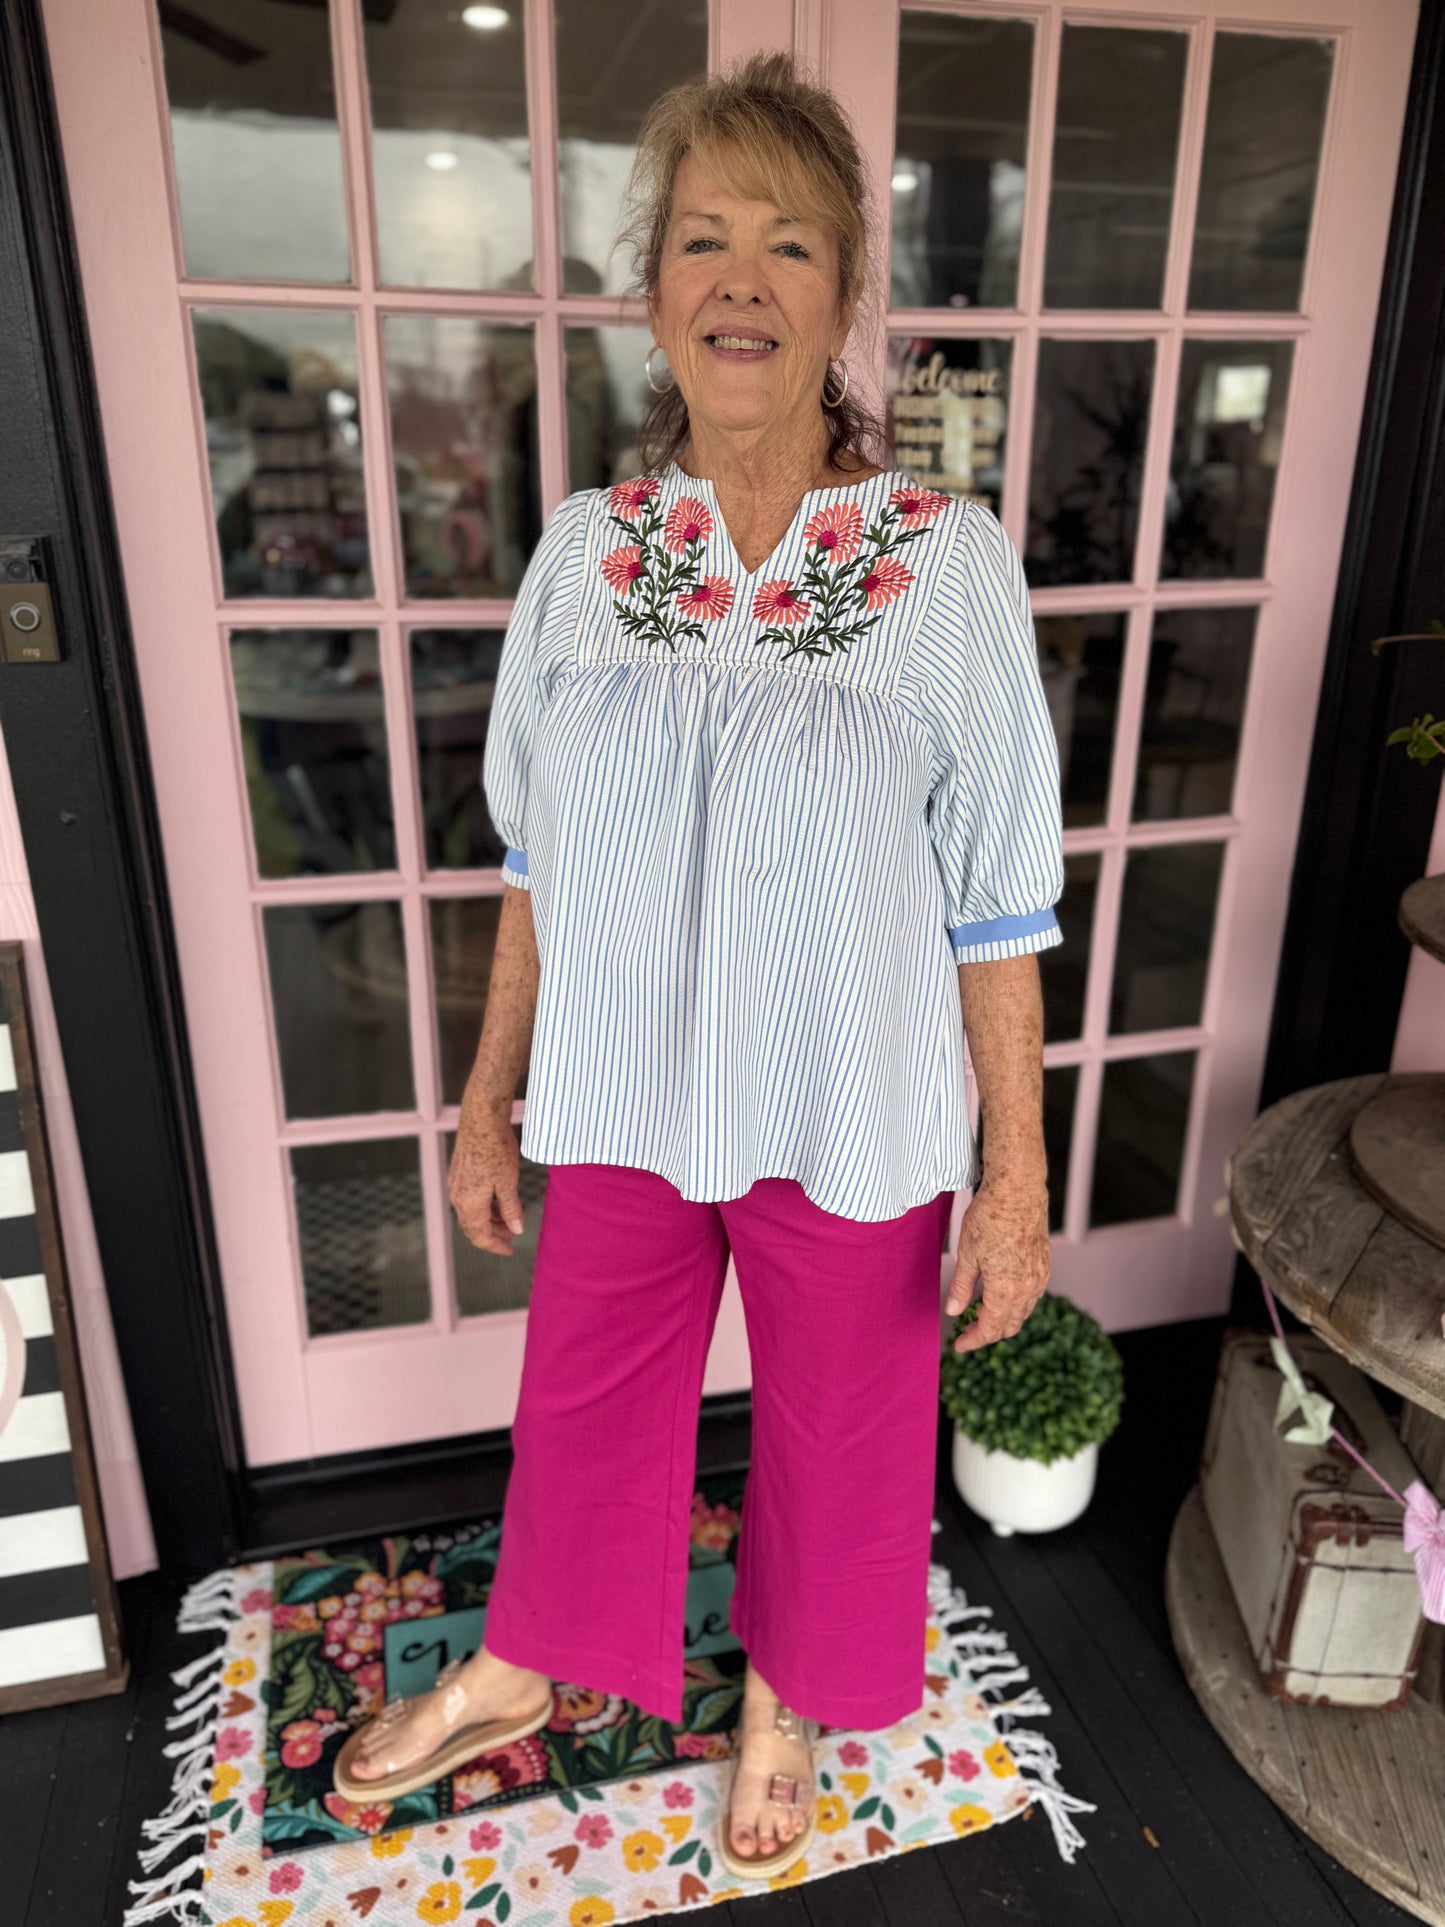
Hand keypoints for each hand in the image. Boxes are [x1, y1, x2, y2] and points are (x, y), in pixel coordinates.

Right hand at [449, 1102, 525, 1254]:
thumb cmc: (495, 1150)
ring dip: (489, 1218)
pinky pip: (468, 1198)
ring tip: (509, 1215)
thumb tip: (516, 1229)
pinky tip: (497, 1198)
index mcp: (469, 1204)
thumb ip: (511, 1209)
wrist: (481, 1120)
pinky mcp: (458, 1172)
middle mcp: (457, 1197)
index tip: (510, 1250)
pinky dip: (483, 1205)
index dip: (496, 1246)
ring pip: (470, 1212)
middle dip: (493, 1233)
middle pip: (473, 1227)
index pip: (480, 1236)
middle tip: (512, 1233)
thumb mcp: (509, 1183)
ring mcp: (455, 1184)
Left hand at [945, 1172, 1050, 1350]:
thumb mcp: (967, 1254)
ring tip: (981, 1313)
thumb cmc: (989, 1217)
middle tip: (967, 1331)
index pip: (989, 1329)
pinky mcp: (1045, 1265)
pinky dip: (1016, 1304)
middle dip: (987, 1333)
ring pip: (1023, 1313)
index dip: (973, 1341)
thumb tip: (954, 1311)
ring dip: (1003, 1319)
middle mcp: (1027, 1289)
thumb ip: (961, 1287)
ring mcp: (1039, 1277)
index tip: (959, 1345)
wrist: (1018, 1190)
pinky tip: (1001, 1295)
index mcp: (1005, 1290)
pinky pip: (1032, 1296)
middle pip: (1009, 1327)